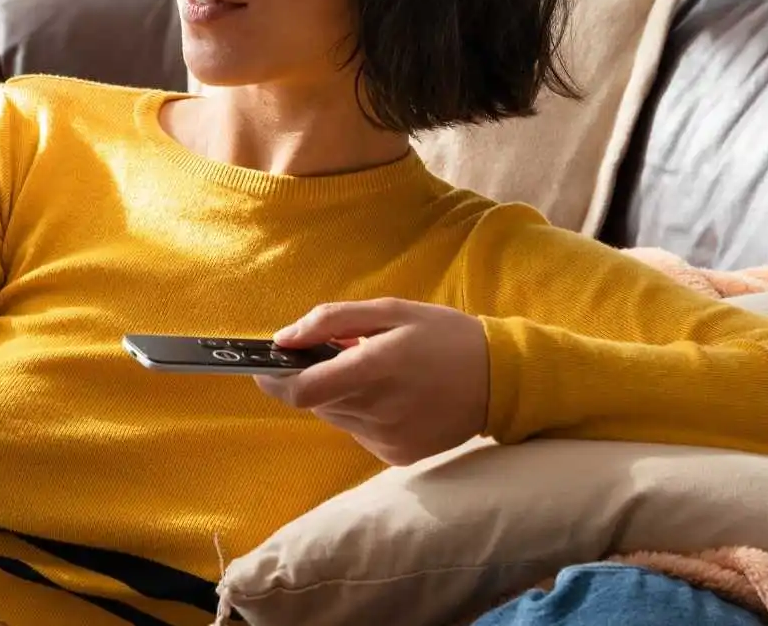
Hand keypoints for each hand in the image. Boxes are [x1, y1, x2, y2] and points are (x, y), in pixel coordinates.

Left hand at [255, 298, 489, 465]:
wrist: (501, 381)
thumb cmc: (443, 336)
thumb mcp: (391, 311)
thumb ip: (332, 321)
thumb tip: (283, 338)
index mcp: (376, 369)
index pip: (303, 390)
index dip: (276, 379)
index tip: (266, 365)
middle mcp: (379, 411)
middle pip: (314, 403)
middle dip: (311, 380)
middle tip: (336, 357)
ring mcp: (388, 439)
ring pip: (335, 418)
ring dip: (338, 396)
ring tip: (372, 374)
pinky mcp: (397, 456)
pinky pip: (359, 433)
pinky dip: (361, 414)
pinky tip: (391, 397)